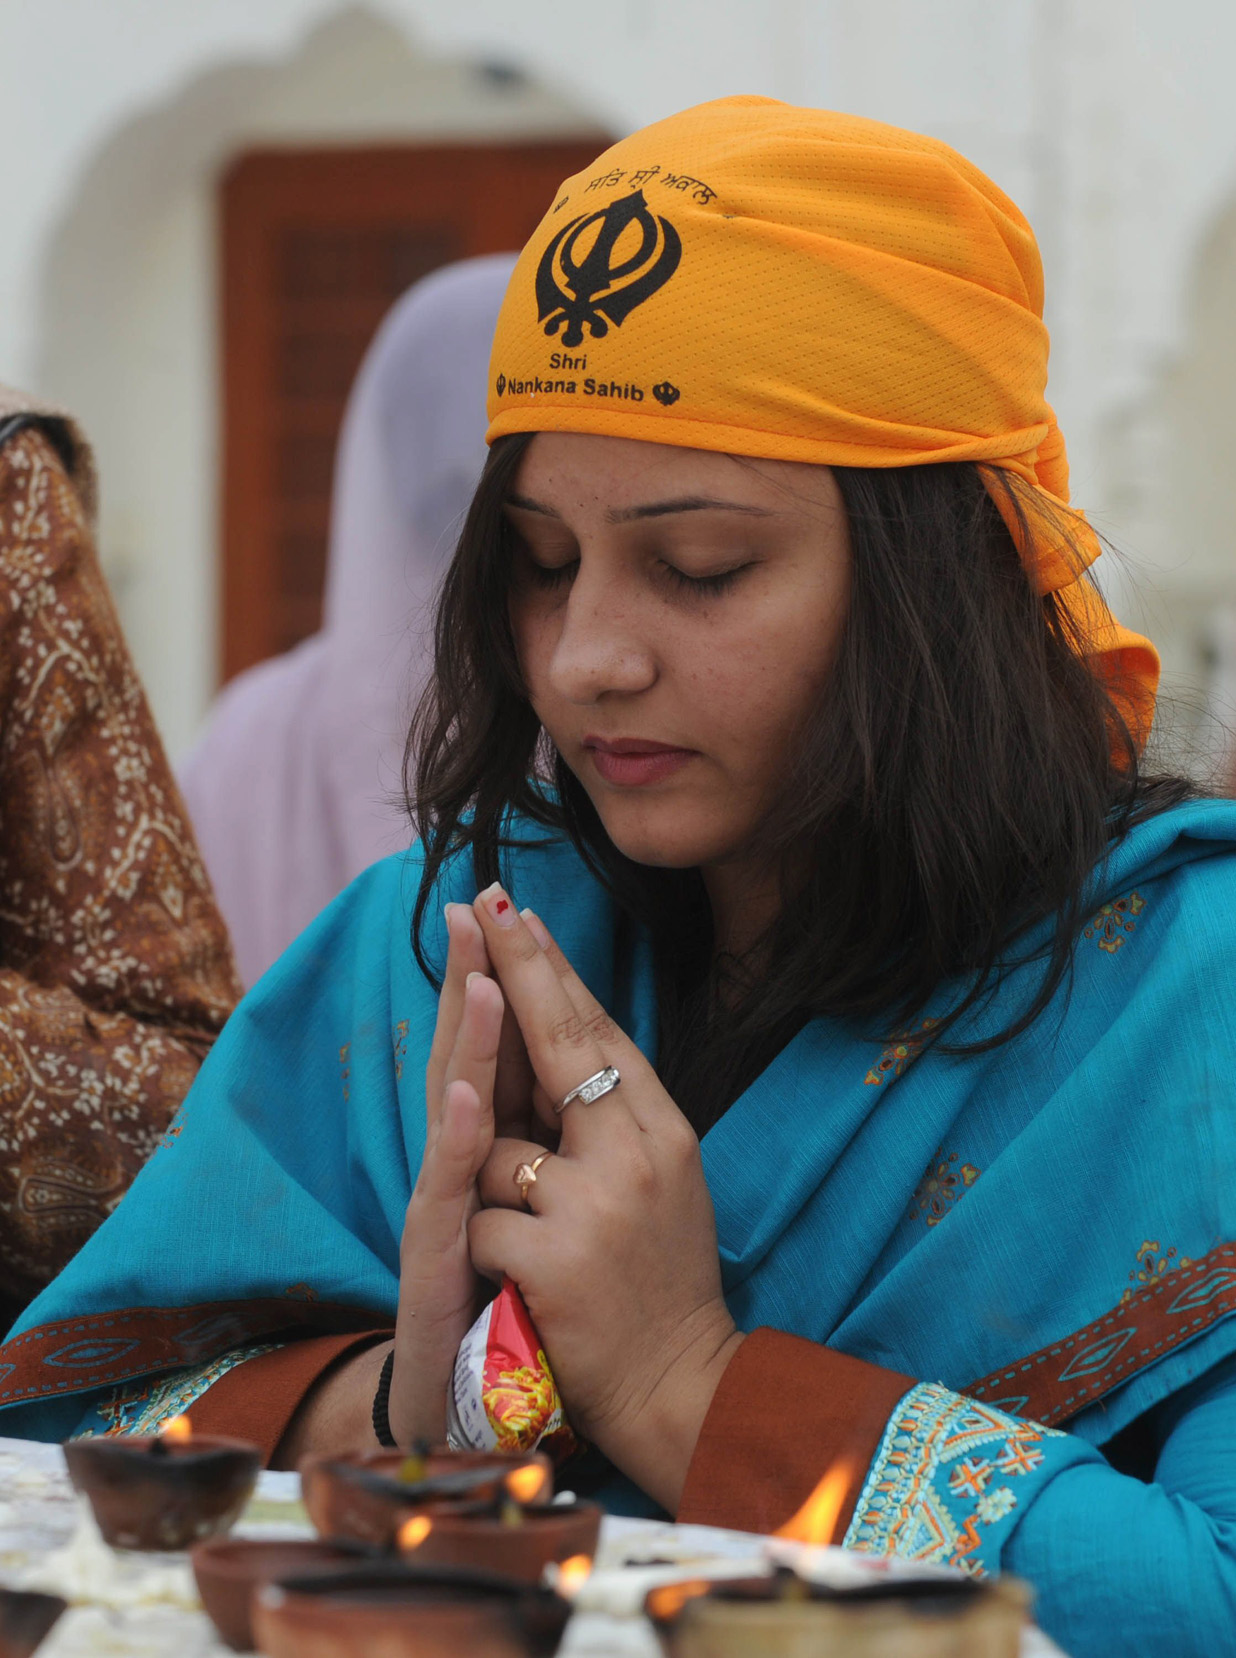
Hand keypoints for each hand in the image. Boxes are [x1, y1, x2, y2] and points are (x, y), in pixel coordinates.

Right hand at [273, 904, 534, 1461]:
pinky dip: (458, 1145)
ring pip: (453, 1116)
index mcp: (498, 1148)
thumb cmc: (522, 1300)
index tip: (509, 905)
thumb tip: (573, 1063)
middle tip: (474, 905)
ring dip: (464, 1045)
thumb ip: (543, 1136)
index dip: (504, 978)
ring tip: (476, 978)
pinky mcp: (437, 1268)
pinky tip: (468, 1102)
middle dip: (470, 979)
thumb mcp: (543, 1206)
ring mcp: (445, 1214)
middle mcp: (462, 1168)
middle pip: (466, 1059)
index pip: (505, 1048)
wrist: (486, 1408)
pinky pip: (451, 1198)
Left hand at [467, 887, 742, 1511]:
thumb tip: (567, 1027)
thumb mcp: (660, 1179)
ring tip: (549, 1246)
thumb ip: (615, 1112)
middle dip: (512, 967)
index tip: (514, 913)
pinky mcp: (553, 1256)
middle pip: (560, 1042)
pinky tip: (526, 1286)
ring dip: (496, 1190)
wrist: (679, 1386)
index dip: (550, 971)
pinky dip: (487, 1249)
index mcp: (664, 1129)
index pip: (596, 1033)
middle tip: (480, 902)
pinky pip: (481, 1219)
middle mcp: (636, 1152)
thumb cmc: (661, 1277)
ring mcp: (595, 1202)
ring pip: (497, 1146)